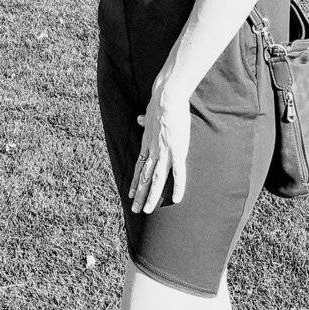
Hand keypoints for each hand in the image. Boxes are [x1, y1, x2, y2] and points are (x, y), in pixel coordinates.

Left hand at [128, 87, 190, 213]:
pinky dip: (178, 186)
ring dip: (151, 196)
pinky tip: (177, 199)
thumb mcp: (148, 114)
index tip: (130, 194)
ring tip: (146, 210)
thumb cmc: (160, 104)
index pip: (139, 167)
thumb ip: (144, 120)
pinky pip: (178, 173)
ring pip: (156, 180)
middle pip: (144, 178)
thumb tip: (139, 118)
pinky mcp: (178, 151)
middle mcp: (153, 152)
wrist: (166, 99)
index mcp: (147, 144)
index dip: (135, 182)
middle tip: (134, 210)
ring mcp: (165, 153)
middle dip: (139, 195)